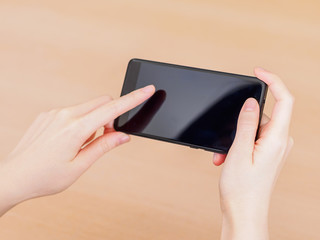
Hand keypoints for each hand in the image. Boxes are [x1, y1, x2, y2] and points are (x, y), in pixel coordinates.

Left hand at [0, 85, 154, 215]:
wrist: (13, 178)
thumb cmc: (44, 177)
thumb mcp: (79, 166)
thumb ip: (103, 146)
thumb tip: (122, 136)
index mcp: (75, 129)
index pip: (112, 109)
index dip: (133, 99)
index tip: (147, 90)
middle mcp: (64, 115)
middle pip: (101, 102)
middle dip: (111, 115)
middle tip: (105, 136)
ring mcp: (54, 113)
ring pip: (88, 107)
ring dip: (94, 120)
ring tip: (82, 143)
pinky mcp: (48, 114)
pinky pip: (73, 110)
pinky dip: (80, 120)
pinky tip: (69, 139)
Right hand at [213, 68, 293, 239]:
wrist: (244, 212)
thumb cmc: (242, 188)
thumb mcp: (239, 151)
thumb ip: (246, 124)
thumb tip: (251, 102)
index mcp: (277, 139)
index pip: (284, 100)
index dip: (273, 81)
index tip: (257, 72)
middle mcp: (279, 142)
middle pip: (261, 115)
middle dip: (238, 123)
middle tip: (225, 140)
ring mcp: (274, 148)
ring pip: (253, 129)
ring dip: (235, 138)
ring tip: (225, 156)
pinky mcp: (267, 153)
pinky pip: (252, 139)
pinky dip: (237, 145)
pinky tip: (228, 159)